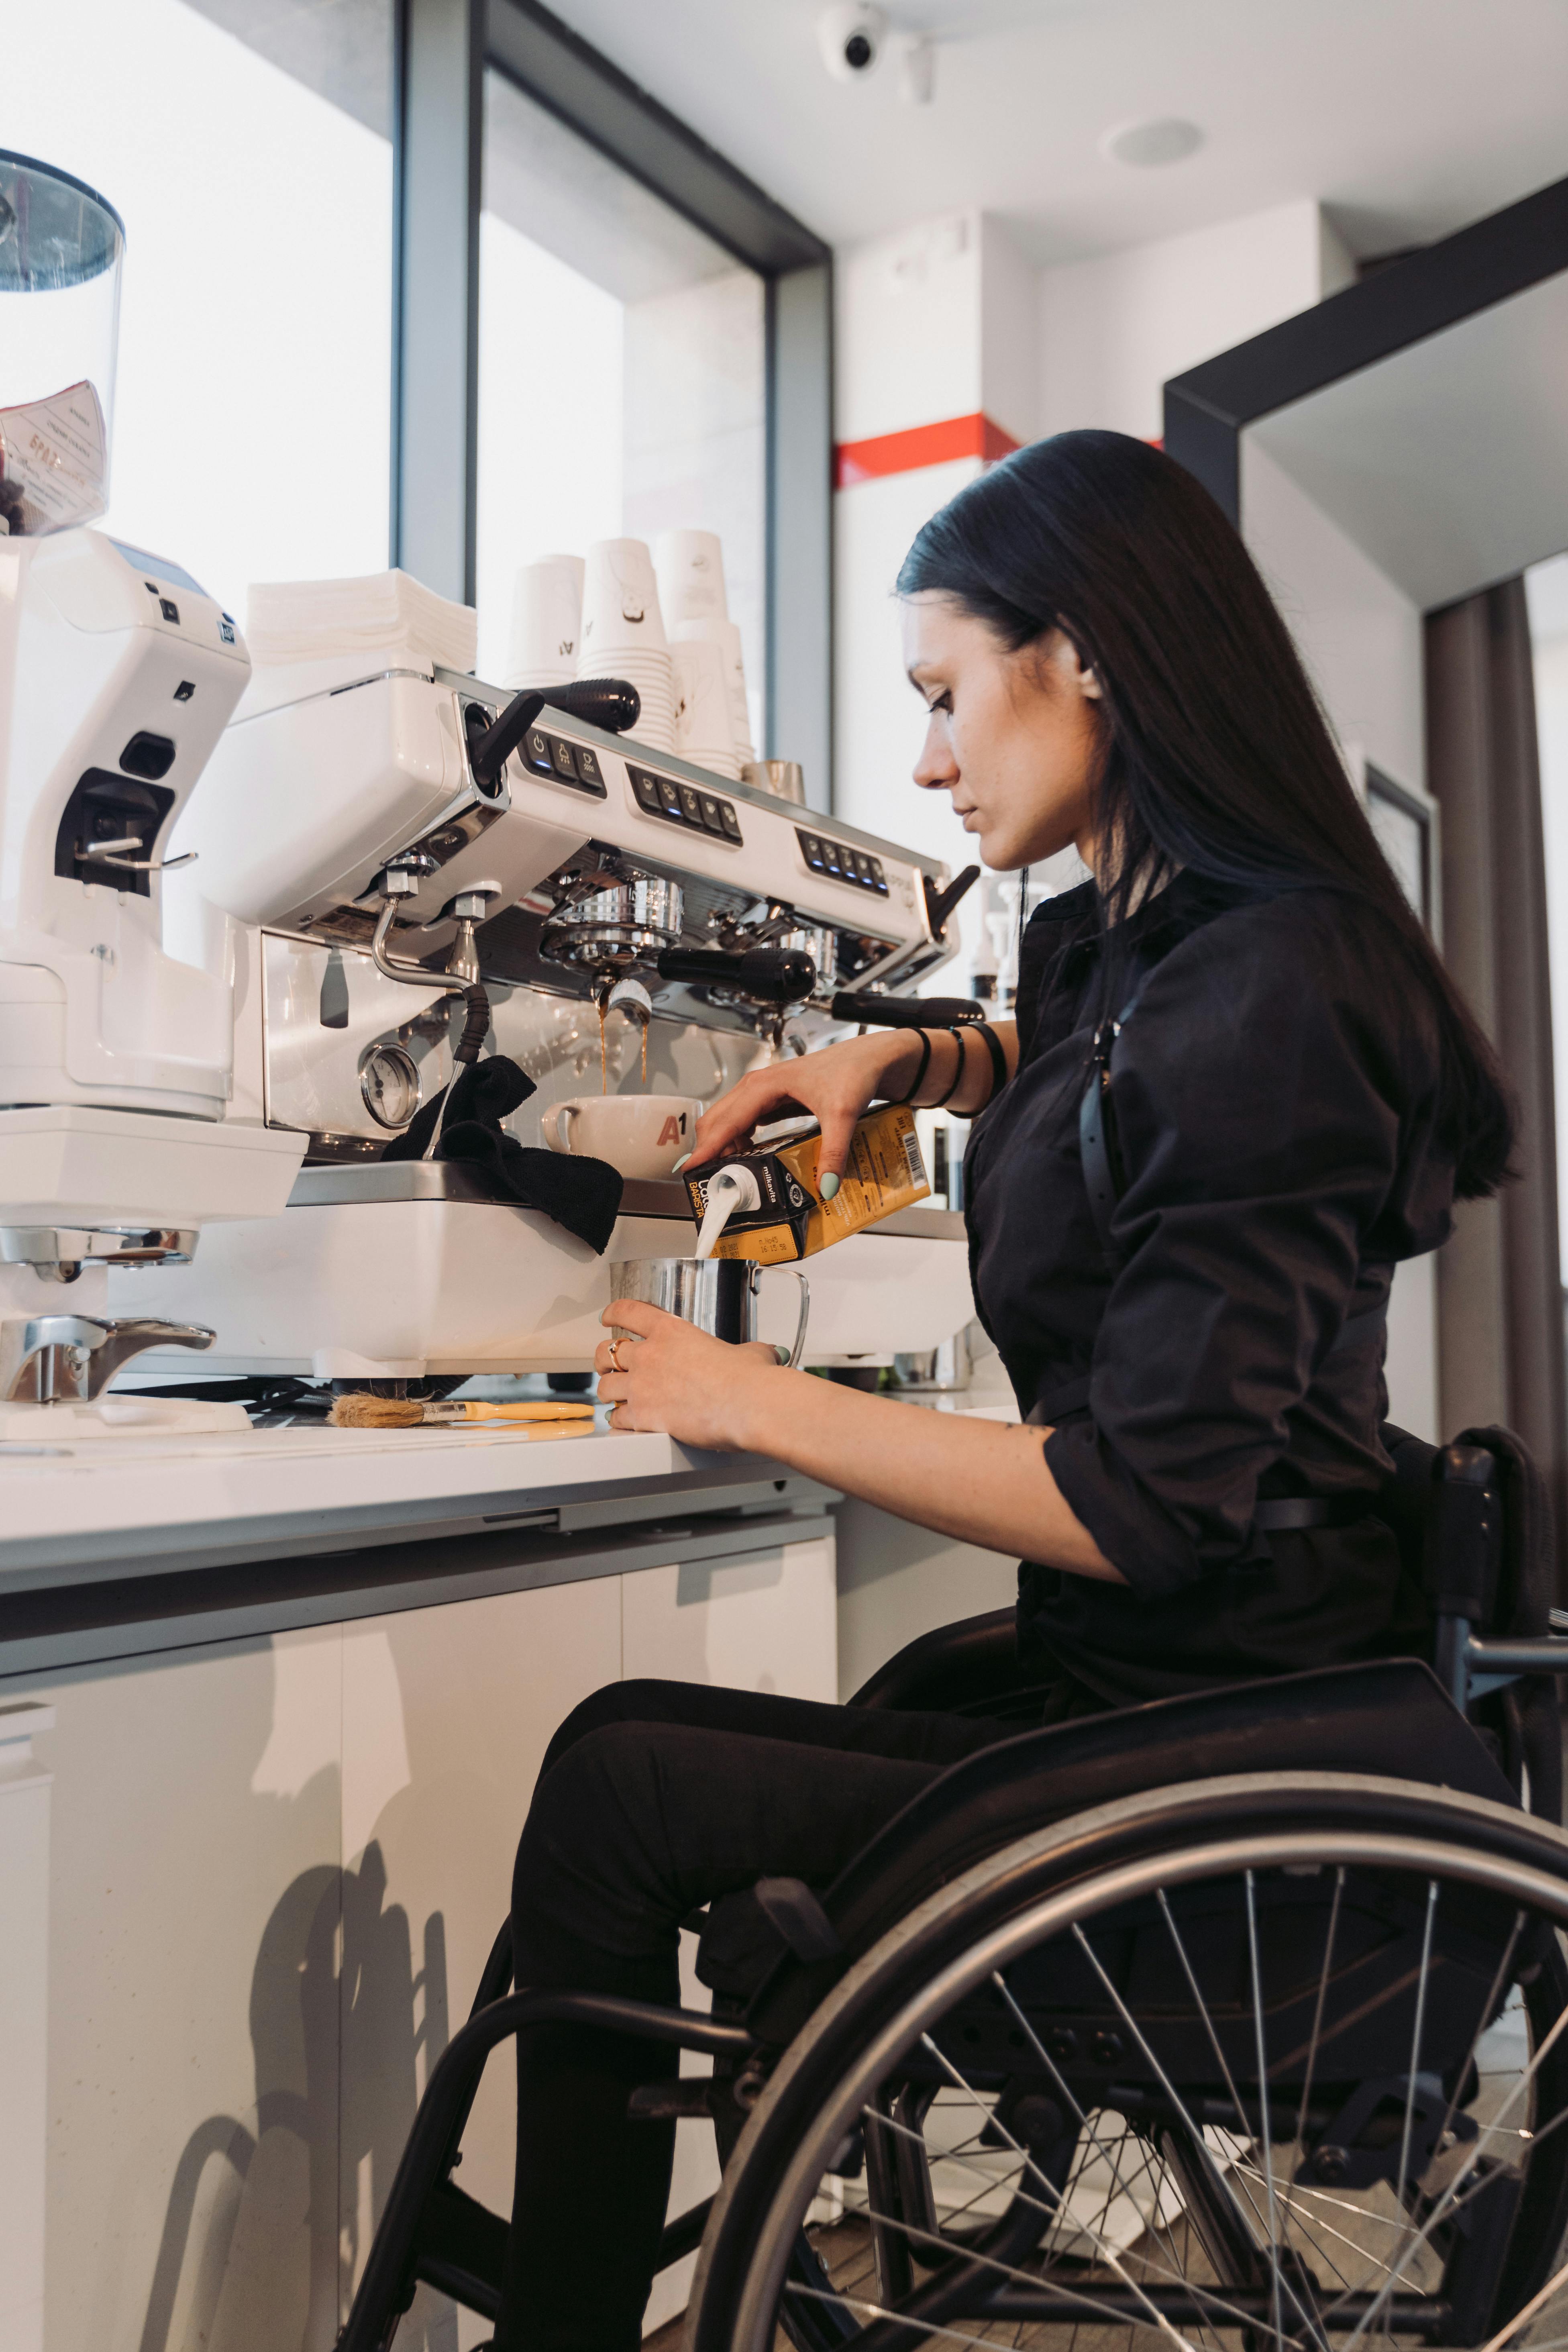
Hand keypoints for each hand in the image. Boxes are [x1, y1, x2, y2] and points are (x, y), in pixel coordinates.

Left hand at [595, 1301, 781, 1445]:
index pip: (629, 1312)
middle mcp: (651, 1356)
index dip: (613, 1312)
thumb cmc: (749, 1379)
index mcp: (672, 1331)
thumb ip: (746, 1351)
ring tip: (613, 1398)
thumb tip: (761, 1354)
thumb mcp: (749, 1353)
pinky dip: (617, 1421)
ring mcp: (643, 1386)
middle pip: (608, 1352)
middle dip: (603, 1359)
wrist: (747, 1405)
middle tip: (606, 1365)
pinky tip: (623, 1423)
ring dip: (608, 1392)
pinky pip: (616, 1418)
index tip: (607, 1316)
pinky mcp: (643, 1416)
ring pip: (606, 1387)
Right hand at [691, 1032, 923, 1187]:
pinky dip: (741, 1141)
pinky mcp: (775, 1100)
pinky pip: (746, 1122)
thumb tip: (825, 1186)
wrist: (873, 1057)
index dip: (706, 1148)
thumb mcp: (843, 1115)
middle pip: (719, 1121)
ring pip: (730, 1121)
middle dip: (710, 1151)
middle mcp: (758, 1087)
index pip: (725, 1121)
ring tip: (729, 1176)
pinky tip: (749, 1159)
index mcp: (764, 1085)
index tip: (690, 1170)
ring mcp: (765, 1093)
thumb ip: (833, 1152)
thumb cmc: (854, 1071)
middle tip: (710, 1183)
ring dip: (725, 1147)